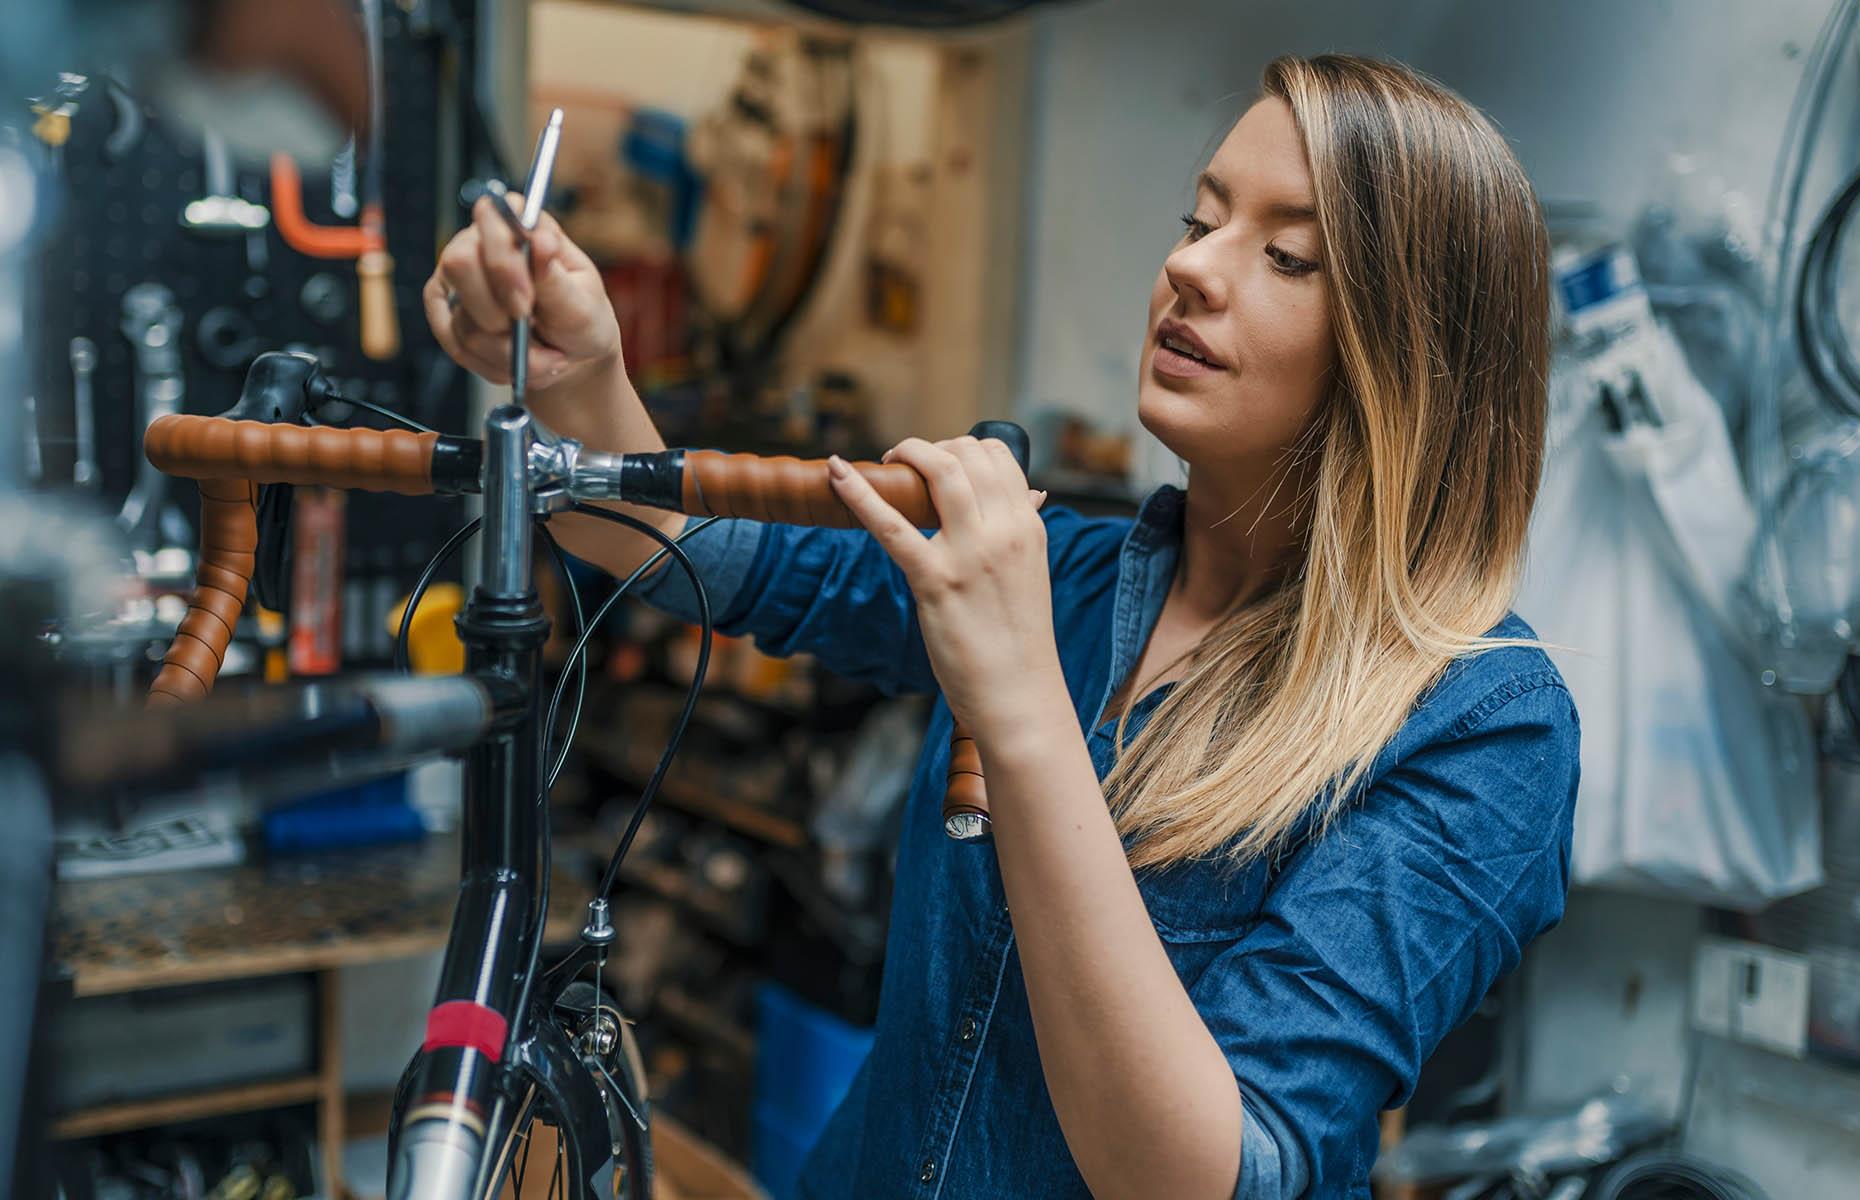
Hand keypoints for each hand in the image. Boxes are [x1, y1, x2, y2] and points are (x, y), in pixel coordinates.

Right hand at [423, 196, 620, 392]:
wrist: (572, 356)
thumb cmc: (581, 319)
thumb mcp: (581, 302)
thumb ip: (555, 276)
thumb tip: (540, 238)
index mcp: (520, 224)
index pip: (491, 216)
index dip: (503, 261)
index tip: (527, 301)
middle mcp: (480, 243)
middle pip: (459, 263)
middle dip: (497, 311)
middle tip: (532, 331)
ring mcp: (457, 280)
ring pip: (463, 319)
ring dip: (508, 351)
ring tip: (544, 356)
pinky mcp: (445, 314)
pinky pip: (455, 344)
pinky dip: (493, 364)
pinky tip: (518, 364)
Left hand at [828, 436, 1063, 730]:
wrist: (1020, 694)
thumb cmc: (1019, 639)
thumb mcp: (1031, 571)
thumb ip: (1022, 529)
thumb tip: (1032, 493)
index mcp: (1028, 526)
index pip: (997, 456)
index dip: (961, 446)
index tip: (937, 461)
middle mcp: (1004, 531)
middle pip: (965, 455)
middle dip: (929, 447)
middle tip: (905, 462)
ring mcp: (970, 554)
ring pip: (939, 472)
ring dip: (906, 453)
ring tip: (885, 463)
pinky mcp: (936, 581)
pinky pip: (892, 527)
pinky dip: (859, 495)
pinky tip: (836, 473)